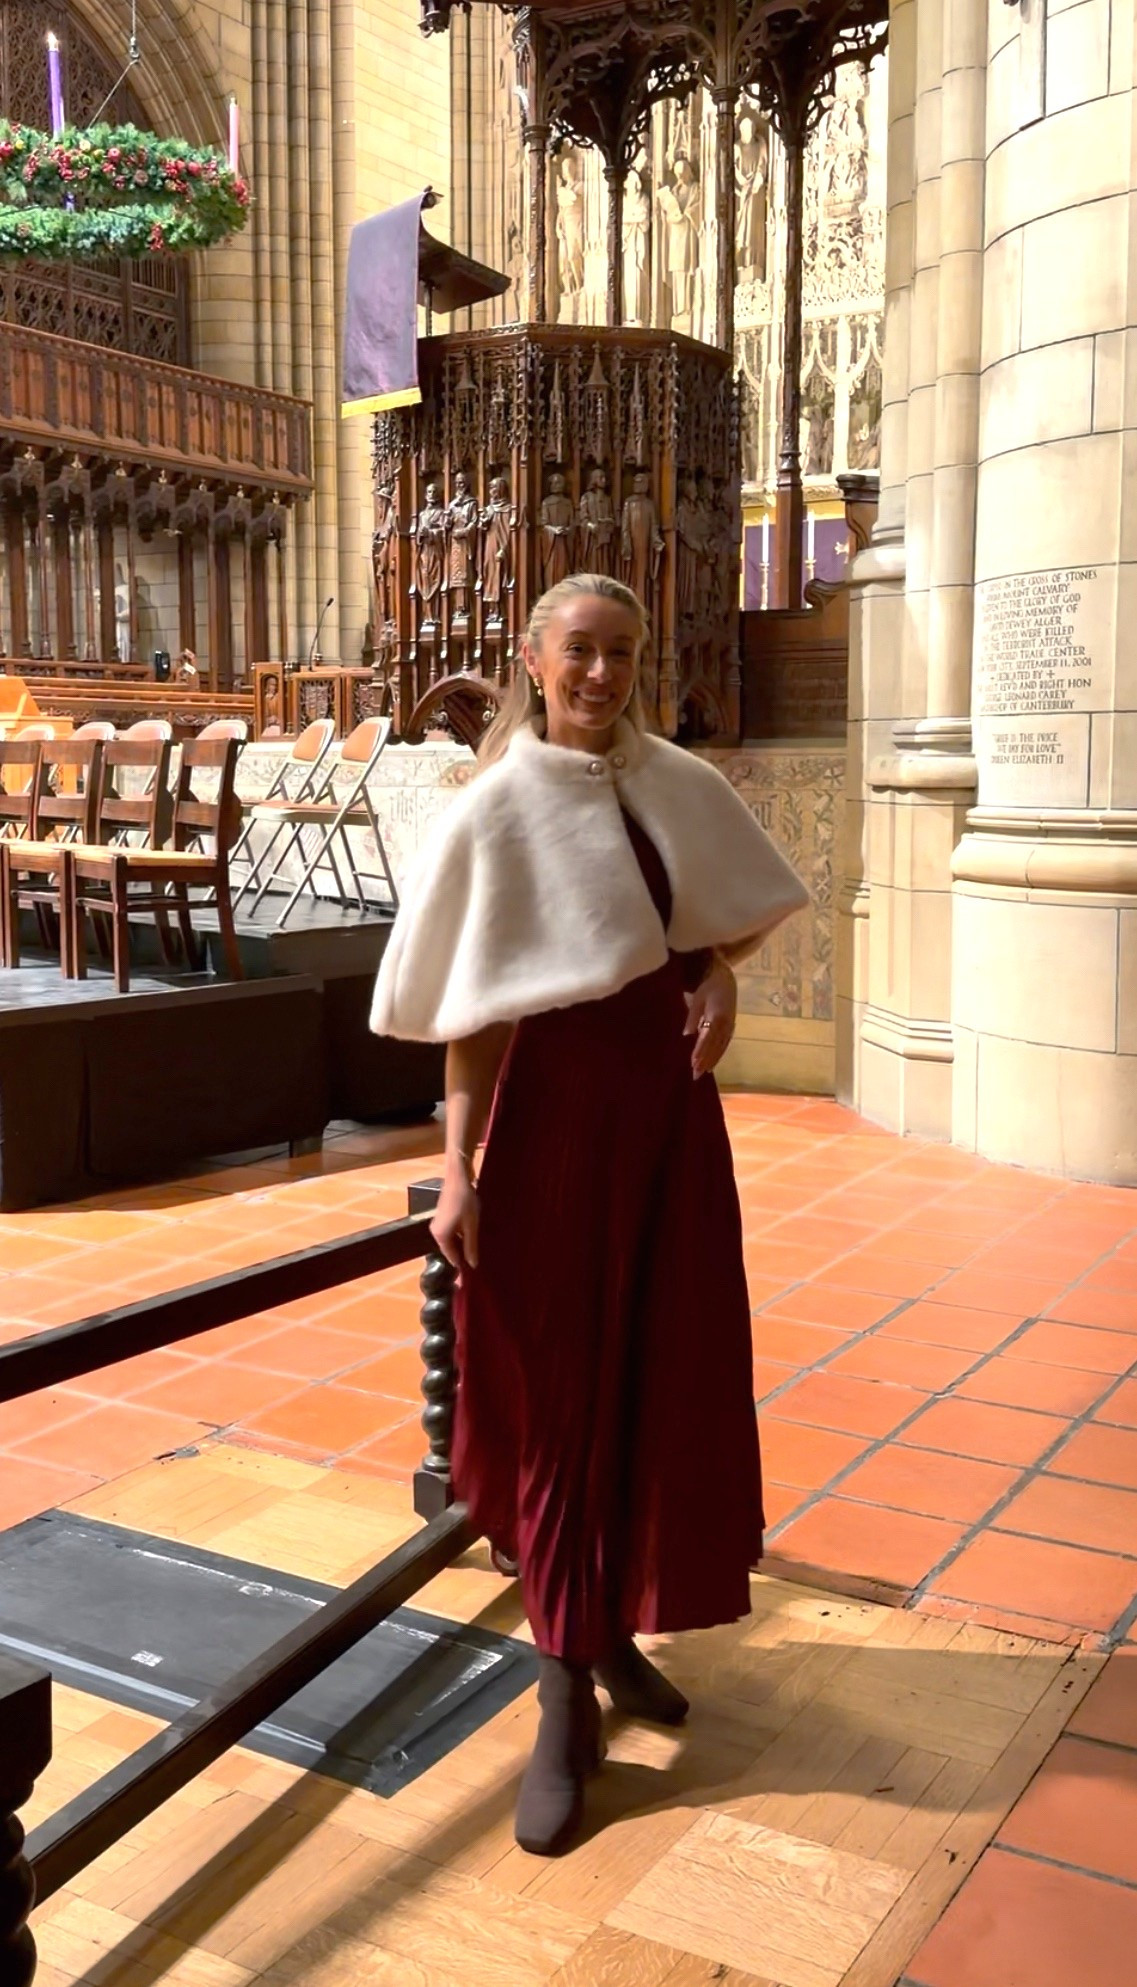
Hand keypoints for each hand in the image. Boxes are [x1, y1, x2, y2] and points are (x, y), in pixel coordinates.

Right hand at [431, 1169, 480, 1270]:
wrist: (458, 1177)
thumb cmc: (465, 1201)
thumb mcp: (471, 1225)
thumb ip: (471, 1246)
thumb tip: (473, 1265)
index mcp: (441, 1237)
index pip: (452, 1258)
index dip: (463, 1266)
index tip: (474, 1275)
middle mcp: (435, 1232)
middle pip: (451, 1249)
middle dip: (464, 1254)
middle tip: (480, 1260)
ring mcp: (438, 1224)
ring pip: (452, 1240)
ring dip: (464, 1244)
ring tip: (478, 1247)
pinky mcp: (442, 1216)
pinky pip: (452, 1232)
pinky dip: (461, 1235)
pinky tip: (473, 1233)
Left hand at [684, 956, 736, 1077]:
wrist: (726, 979)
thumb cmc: (708, 988)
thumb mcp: (698, 999)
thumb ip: (692, 1017)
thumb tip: (686, 1035)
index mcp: (717, 1016)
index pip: (707, 1038)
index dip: (700, 1051)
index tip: (693, 1063)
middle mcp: (726, 1024)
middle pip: (715, 1046)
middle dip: (705, 1061)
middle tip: (696, 1075)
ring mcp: (730, 1026)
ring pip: (721, 1047)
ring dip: (712, 1060)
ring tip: (703, 1073)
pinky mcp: (731, 1027)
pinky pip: (724, 1044)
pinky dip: (718, 1055)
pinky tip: (712, 1063)